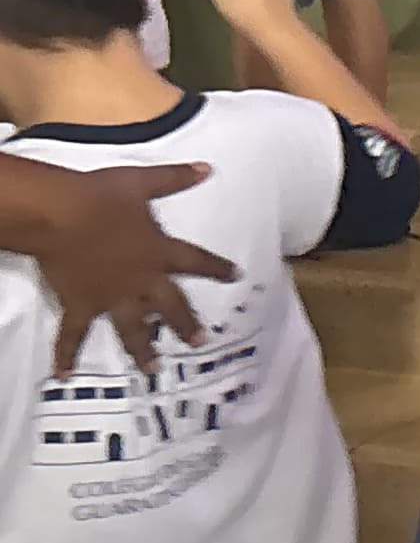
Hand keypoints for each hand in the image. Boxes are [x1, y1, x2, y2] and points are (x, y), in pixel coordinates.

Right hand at [26, 160, 231, 371]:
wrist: (60, 215)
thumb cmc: (102, 197)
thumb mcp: (144, 182)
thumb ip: (176, 179)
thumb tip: (207, 169)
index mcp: (160, 252)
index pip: (197, 262)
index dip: (218, 268)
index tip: (236, 276)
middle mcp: (142, 280)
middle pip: (171, 307)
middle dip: (187, 325)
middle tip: (200, 343)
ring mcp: (111, 297)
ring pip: (132, 329)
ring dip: (143, 350)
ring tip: (153, 369)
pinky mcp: (79, 304)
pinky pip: (72, 334)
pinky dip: (66, 354)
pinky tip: (63, 373)